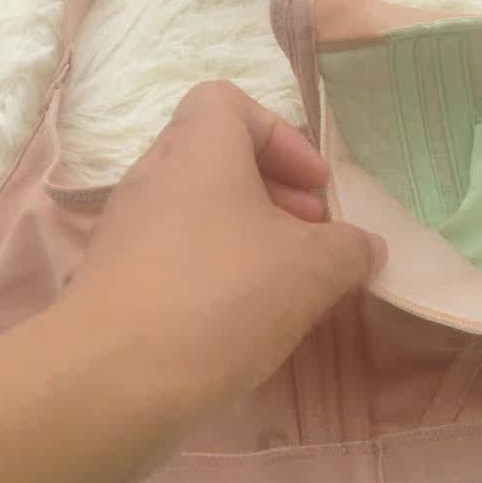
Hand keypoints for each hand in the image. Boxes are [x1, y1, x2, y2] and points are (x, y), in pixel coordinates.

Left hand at [65, 80, 386, 401]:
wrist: (115, 380)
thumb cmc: (224, 296)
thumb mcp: (313, 269)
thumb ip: (351, 249)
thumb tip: (366, 248)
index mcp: (198, 151)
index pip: (228, 102)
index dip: (281, 136)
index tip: (314, 188)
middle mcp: (154, 178)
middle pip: (219, 161)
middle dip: (277, 195)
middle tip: (313, 238)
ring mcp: (128, 231)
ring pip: (200, 213)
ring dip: (250, 237)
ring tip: (287, 284)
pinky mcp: (118, 281)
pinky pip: (178, 256)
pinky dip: (217, 272)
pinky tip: (246, 319)